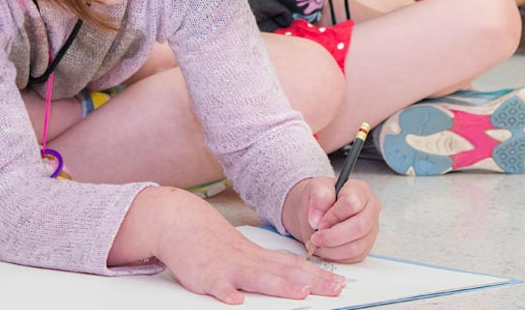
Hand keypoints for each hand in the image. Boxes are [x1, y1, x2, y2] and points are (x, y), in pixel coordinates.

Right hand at [152, 188, 345, 304]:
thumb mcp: (247, 254)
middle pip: (286, 272)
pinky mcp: (207, 276)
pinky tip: (236, 300)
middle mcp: (250, 261)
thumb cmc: (216, 245)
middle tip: (336, 289)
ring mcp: (229, 268)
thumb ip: (268, 268)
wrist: (183, 224)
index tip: (341, 283)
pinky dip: (227, 293)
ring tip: (300, 294)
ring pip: (258, 278)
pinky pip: (217, 286)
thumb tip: (296, 280)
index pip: (296, 266)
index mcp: (261, 257)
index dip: (319, 275)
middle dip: (313, 282)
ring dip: (279, 286)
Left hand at [284, 177, 380, 263]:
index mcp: (360, 190)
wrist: (318, 213)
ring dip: (331, 250)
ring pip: (356, 247)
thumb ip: (318, 197)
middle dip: (332, 237)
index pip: (352, 203)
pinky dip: (335, 257)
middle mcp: (370, 210)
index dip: (333, 216)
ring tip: (317, 245)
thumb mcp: (314, 188)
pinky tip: (325, 249)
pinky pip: (354, 258)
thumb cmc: (319, 200)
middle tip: (315, 238)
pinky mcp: (366, 246)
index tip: (318, 222)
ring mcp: (370, 230)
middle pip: (359, 227)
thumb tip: (317, 218)